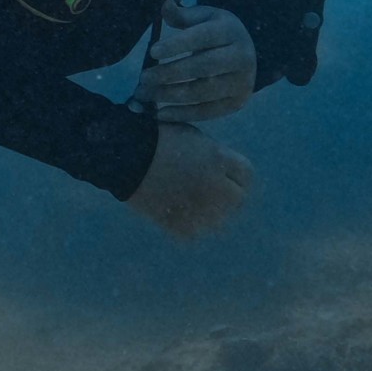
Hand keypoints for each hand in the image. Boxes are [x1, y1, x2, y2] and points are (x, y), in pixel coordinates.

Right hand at [126, 123, 254, 240]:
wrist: (124, 154)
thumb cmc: (159, 138)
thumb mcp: (194, 137)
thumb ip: (213, 154)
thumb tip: (222, 170)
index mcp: (219, 160)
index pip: (247, 176)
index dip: (238, 176)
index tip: (227, 178)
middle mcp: (214, 186)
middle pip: (237, 199)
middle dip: (227, 196)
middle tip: (210, 193)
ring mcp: (198, 208)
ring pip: (218, 221)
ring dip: (209, 214)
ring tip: (193, 206)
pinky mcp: (178, 223)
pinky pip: (194, 233)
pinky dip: (187, 227)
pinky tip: (178, 216)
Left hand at [133, 1, 256, 123]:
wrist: (246, 54)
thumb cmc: (216, 33)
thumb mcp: (203, 18)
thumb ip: (182, 15)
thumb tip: (166, 5)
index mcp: (230, 31)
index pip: (203, 37)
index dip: (177, 45)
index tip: (152, 52)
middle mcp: (241, 57)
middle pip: (202, 67)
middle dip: (169, 74)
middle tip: (143, 78)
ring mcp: (241, 82)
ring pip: (202, 92)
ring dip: (170, 95)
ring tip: (146, 94)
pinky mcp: (236, 103)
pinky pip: (207, 112)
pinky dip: (182, 114)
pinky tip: (160, 113)